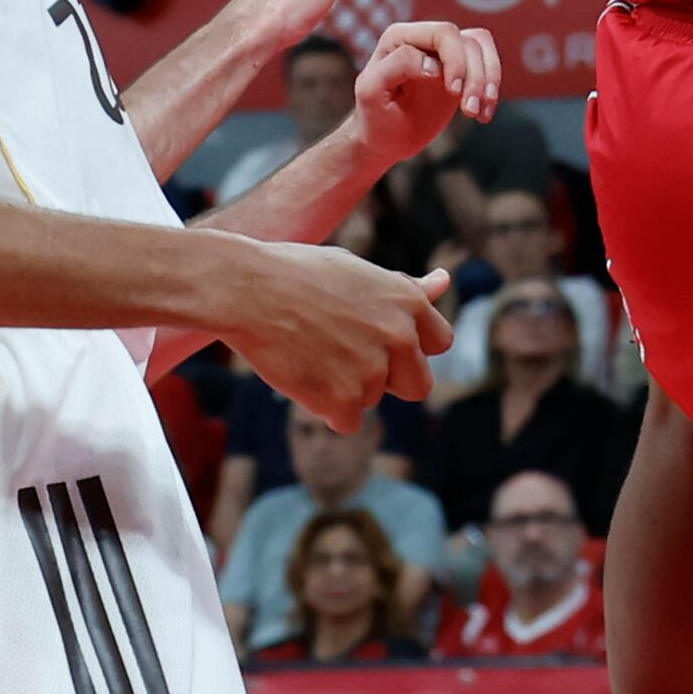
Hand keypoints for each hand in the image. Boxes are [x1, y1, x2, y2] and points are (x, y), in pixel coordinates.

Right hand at [217, 239, 455, 426]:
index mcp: (409, 302)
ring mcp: (374, 369)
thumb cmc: (298, 273)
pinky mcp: (345, 399)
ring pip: (372, 400)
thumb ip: (405, 289)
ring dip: (346, 389)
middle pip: (417, 385)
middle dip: (389, 381)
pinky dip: (326, 409)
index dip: (408, 348)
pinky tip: (303, 376)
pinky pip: (348, 421)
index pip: (439, 342)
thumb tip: (445, 282)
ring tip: (311, 353)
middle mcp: (400, 336)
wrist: (247, 289)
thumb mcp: (359, 272)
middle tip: (346, 359)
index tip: (380, 343)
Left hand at [353, 22, 503, 165]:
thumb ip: (397, 66)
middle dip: (474, 75)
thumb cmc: (374, 116)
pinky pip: (487, 62)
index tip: (452, 94)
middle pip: (466, 40)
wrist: (385, 140)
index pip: (442, 35)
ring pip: (481, 48)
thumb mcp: (371, 92)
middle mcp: (423, 38)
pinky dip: (493, 86)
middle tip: (469, 111)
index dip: (454, 62)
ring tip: (477, 113)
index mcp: (399, 36)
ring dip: (488, 81)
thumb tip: (434, 64)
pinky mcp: (459, 68)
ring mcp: (443, 52)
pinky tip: (483, 114)